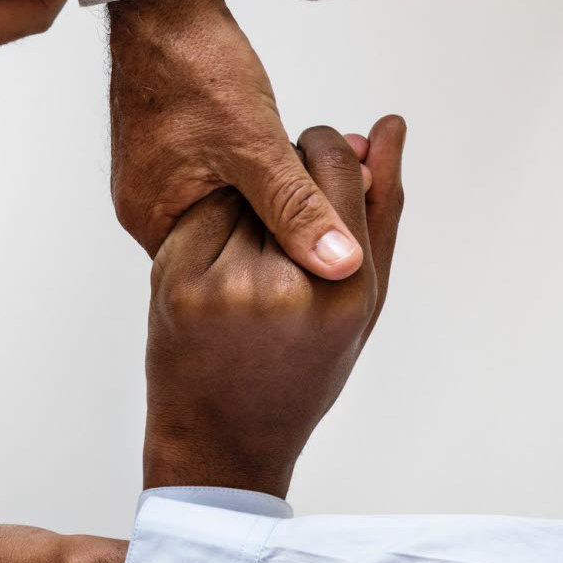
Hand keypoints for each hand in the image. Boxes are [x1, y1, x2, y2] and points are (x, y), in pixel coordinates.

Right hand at [110, 0, 365, 278]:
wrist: (164, 8)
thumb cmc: (196, 65)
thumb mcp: (256, 143)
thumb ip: (297, 207)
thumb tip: (341, 265)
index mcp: (152, 219)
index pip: (224, 269)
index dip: (277, 259)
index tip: (323, 241)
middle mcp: (145, 207)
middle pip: (226, 241)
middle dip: (282, 222)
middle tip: (336, 201)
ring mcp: (153, 180)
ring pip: (228, 209)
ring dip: (272, 193)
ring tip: (315, 173)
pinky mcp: (166, 154)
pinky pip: (219, 182)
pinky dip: (255, 173)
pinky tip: (283, 156)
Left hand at [144, 117, 407, 494]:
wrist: (222, 437)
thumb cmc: (304, 367)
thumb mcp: (361, 302)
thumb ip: (380, 210)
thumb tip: (388, 125)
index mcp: (345, 289)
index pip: (336, 167)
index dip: (326, 149)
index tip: (318, 154)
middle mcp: (286, 286)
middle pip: (283, 174)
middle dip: (285, 173)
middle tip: (279, 207)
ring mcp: (225, 286)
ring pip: (239, 192)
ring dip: (247, 199)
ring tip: (251, 252)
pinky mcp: (173, 282)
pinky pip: (197, 217)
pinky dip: (208, 224)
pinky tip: (214, 263)